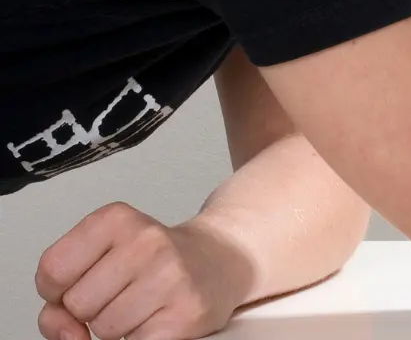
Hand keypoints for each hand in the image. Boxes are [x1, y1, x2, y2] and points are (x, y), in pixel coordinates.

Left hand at [36, 202, 251, 339]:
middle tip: (123, 292)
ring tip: (143, 305)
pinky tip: (156, 320)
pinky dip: (139, 338)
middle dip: (91, 309)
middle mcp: (146, 241)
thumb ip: (59, 296)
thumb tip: (69, 335)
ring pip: (103, 329)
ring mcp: (170, 276)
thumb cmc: (152, 263)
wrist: (220, 260)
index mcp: (116, 219)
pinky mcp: (187, 311)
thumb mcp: (100, 258)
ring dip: (117, 327)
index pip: (52, 269)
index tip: (85, 282)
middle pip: (77, 303)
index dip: (58, 290)